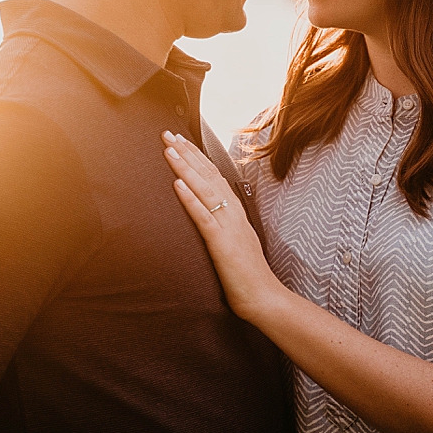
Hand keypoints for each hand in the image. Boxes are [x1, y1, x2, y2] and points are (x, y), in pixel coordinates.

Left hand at [161, 131, 284, 320]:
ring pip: (206, 190)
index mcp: (236, 214)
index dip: (198, 157)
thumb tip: (212, 218)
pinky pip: (204, 217)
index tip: (182, 141)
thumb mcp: (235, 245)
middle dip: (188, 153)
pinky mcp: (221, 243)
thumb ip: (225, 228)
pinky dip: (190, 199)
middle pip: (209, 176)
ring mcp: (229, 227)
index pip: (215, 177)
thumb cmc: (248, 276)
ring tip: (169, 150)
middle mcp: (234, 214)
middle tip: (168, 134)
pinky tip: (177, 185)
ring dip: (186, 168)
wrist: (264, 298)